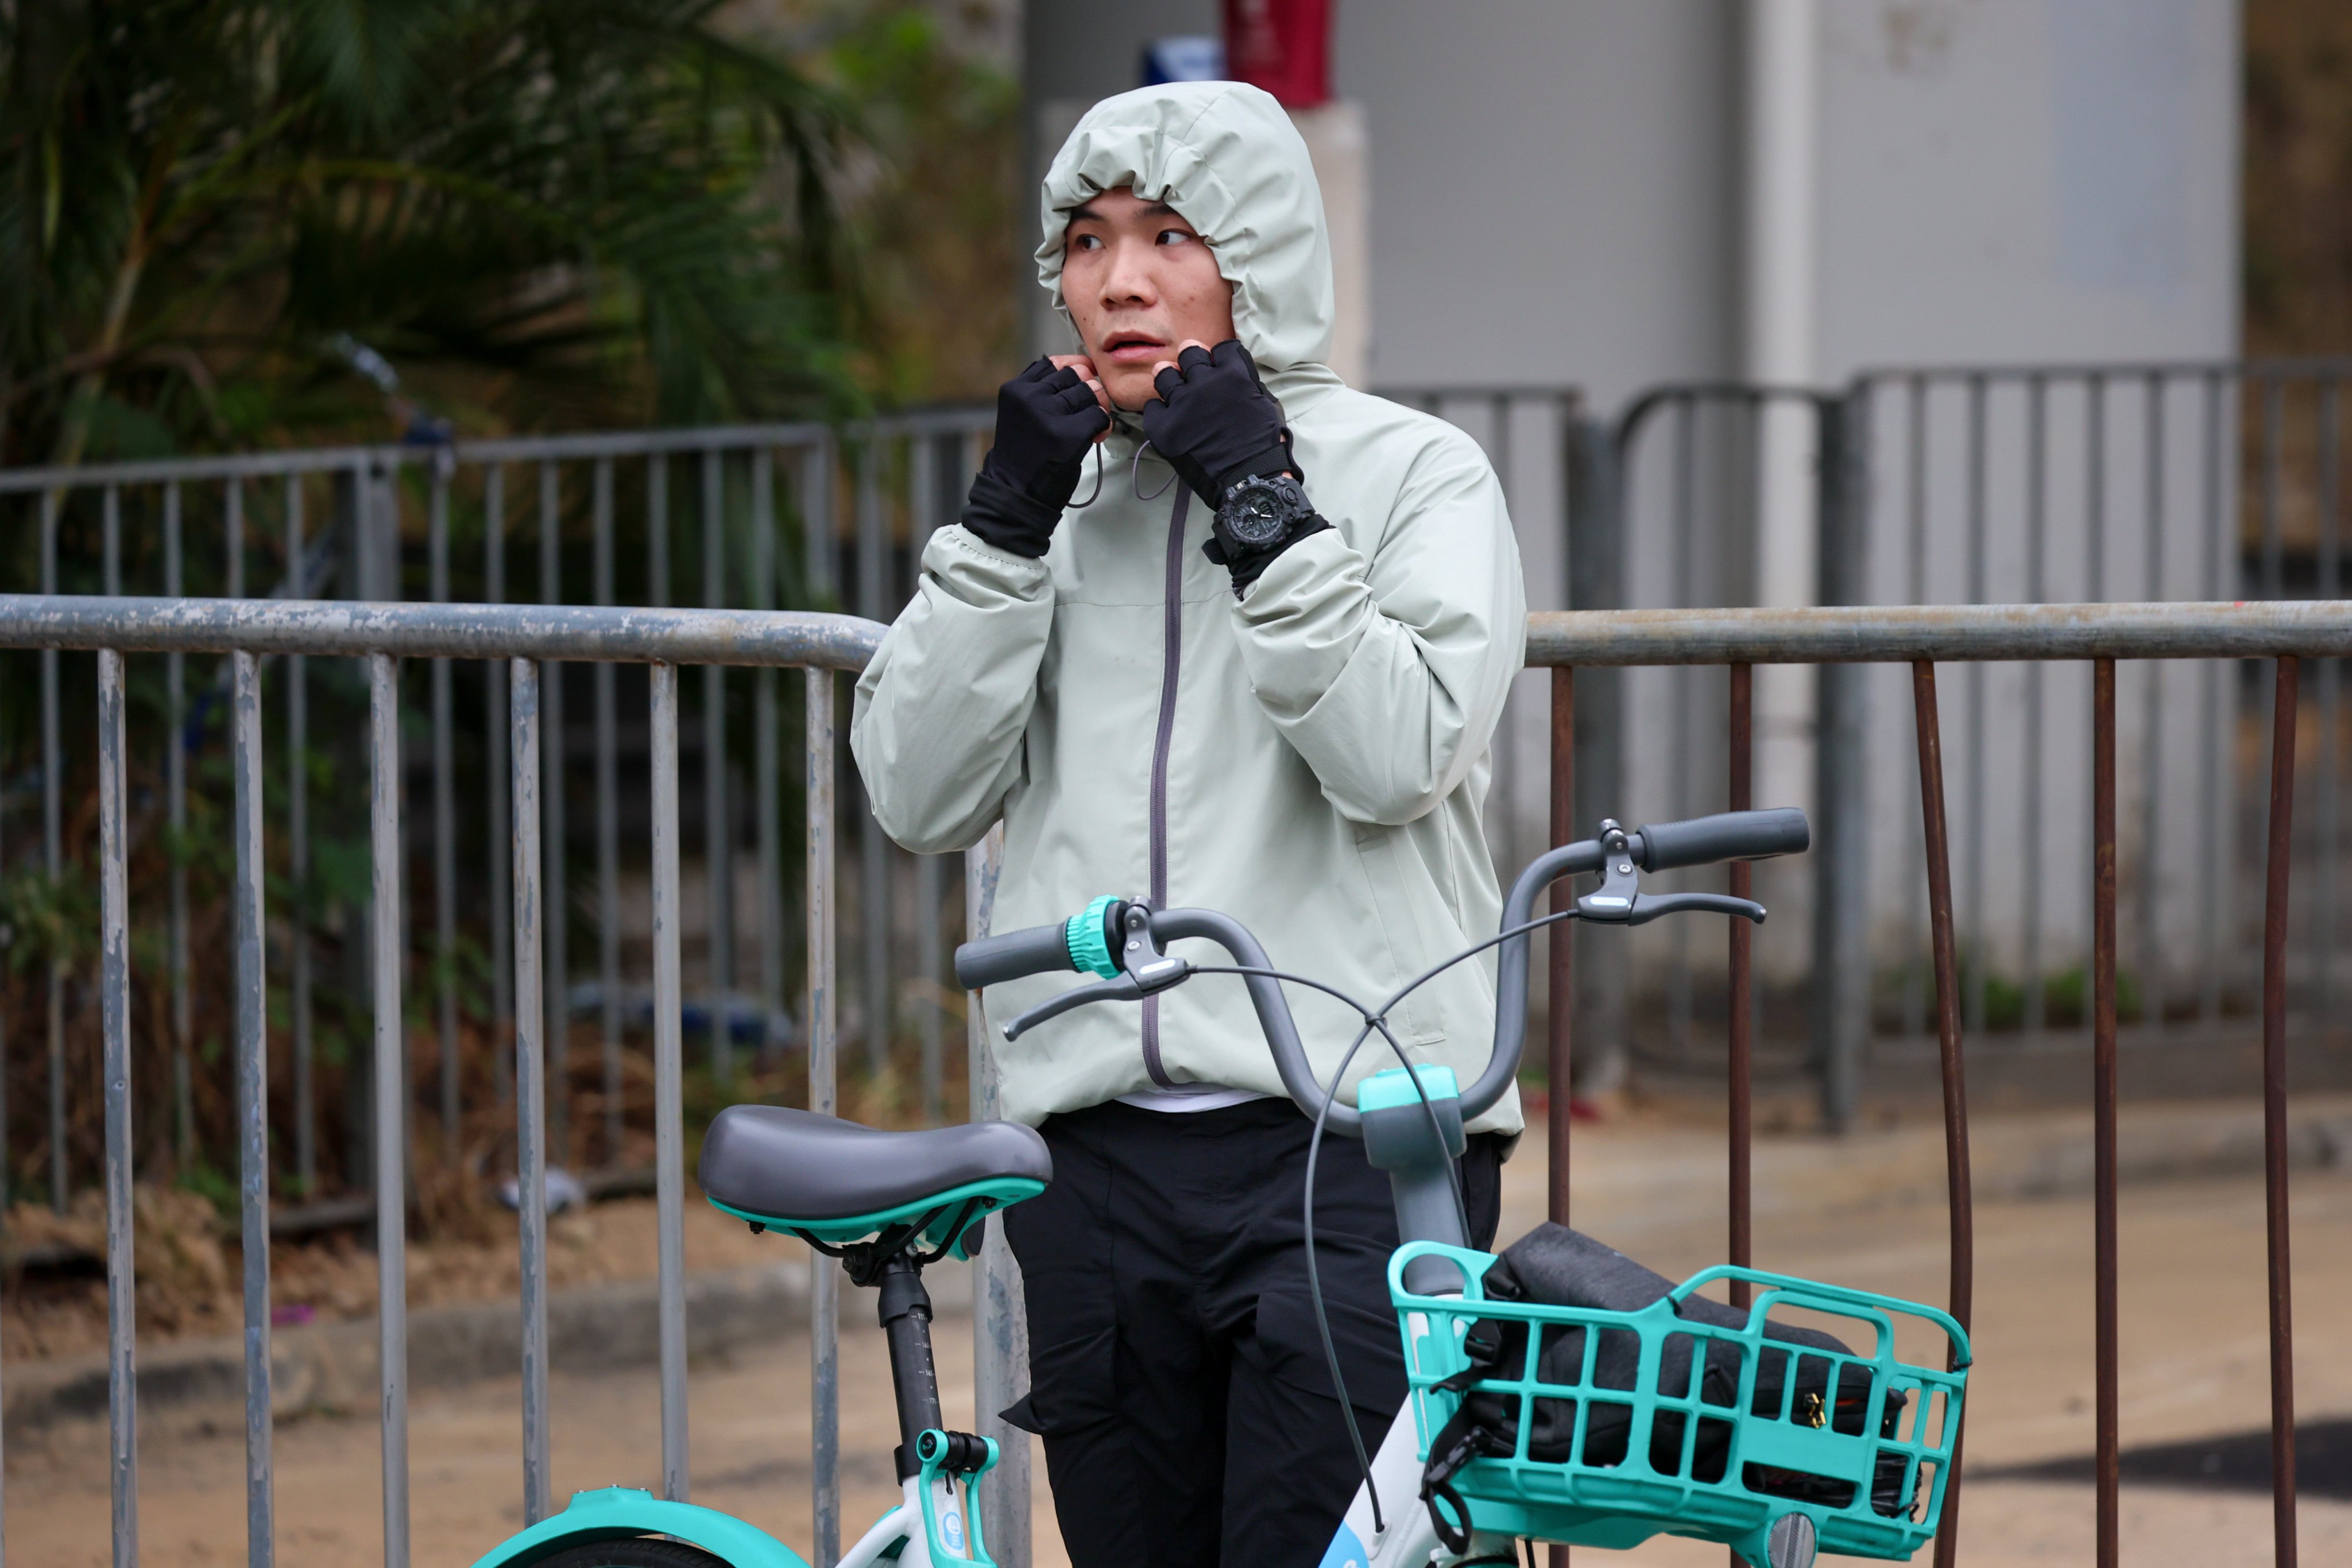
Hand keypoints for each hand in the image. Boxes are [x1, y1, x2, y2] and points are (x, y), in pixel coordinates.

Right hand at [986, 355, 1111, 501]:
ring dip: (1097, 408)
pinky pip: (1100, 416)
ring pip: (1090, 392)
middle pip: (1075, 375)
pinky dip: (1103, 425)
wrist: (1016, 492)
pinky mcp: (1069, 434)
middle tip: (1086, 411)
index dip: (1072, 372)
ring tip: (1089, 426)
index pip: (1053, 363)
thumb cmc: (1024, 455)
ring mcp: (1049, 414)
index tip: (1079, 385)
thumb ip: (1044, 390)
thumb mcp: (1023, 413)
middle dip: (1088, 390)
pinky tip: (1095, 437)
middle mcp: (1030, 397)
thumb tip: (1084, 368)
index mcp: (1016, 389)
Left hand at [1140, 339, 1297, 508]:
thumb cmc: (1263, 445)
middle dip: (1192, 358)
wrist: (1249, 481)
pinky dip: (1160, 411)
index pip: (1222, 348)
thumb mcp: (1266, 404)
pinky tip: (1170, 418)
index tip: (1219, 365)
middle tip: (1192, 368)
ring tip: (1174, 386)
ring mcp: (1181, 405)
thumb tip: (1231, 372)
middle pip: (1189, 354)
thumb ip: (1246, 383)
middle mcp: (1204, 384)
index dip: (1221, 357)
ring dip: (1170, 377)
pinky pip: (1152, 407)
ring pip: (1164, 374)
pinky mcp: (1163, 427)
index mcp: (1233, 375)